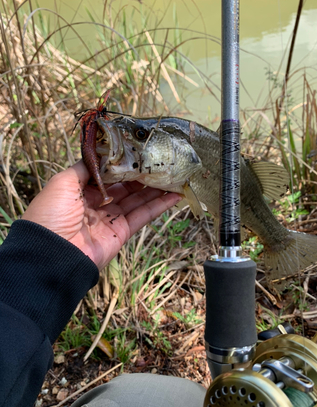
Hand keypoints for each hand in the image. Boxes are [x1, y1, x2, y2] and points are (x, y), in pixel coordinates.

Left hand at [22, 161, 180, 269]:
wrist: (53, 255)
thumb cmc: (52, 215)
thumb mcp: (62, 183)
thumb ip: (84, 167)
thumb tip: (100, 155)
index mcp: (80, 191)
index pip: (106, 174)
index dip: (122, 163)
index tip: (139, 151)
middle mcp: (96, 204)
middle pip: (124, 186)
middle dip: (141, 174)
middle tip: (160, 161)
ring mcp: (110, 218)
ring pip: (137, 199)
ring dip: (155, 188)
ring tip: (173, 175)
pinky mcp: (122, 232)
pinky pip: (143, 215)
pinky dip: (159, 206)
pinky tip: (174, 195)